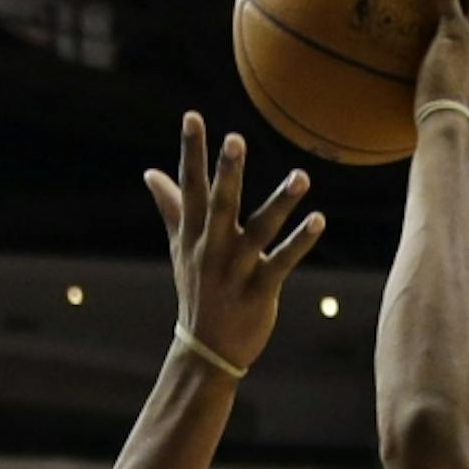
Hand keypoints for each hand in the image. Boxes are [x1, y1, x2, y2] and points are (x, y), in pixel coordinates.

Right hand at [146, 116, 324, 379]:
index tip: (192, 117)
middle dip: (227, 174)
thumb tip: (150, 173)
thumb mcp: (180, 248)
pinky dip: (299, 242)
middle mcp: (212, 249)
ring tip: (302, 177)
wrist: (206, 351)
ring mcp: (235, 271)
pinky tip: (318, 220)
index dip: (192, 152)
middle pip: (220, 205)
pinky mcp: (259, 291)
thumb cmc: (197, 292)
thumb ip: (171, 207)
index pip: (191, 187)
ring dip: (280, 204)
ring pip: (259, 231)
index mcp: (194, 235)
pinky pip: (281, 263)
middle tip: (235, 139)